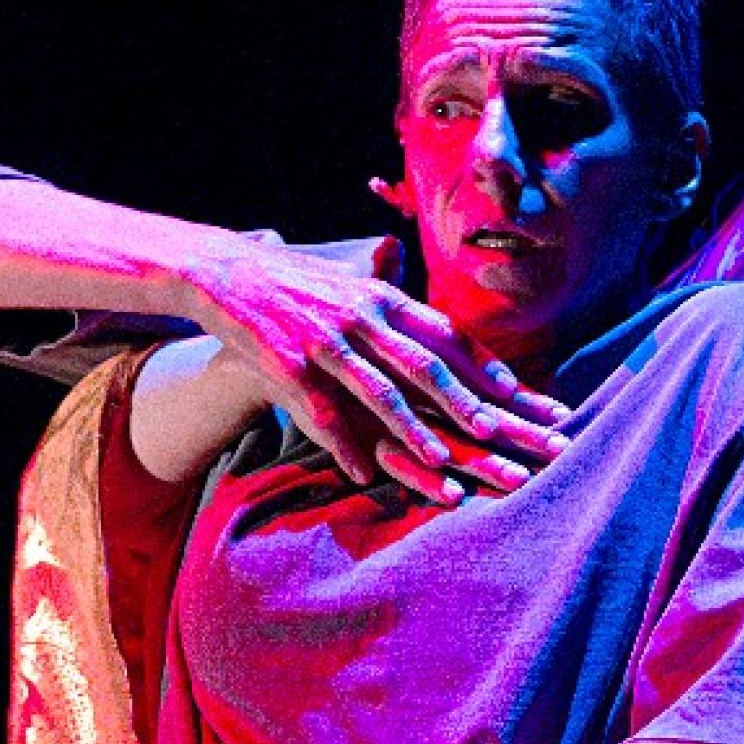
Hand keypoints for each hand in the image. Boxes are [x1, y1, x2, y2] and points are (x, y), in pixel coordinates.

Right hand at [181, 236, 569, 495]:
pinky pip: (321, 409)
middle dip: (465, 402)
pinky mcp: (288, 362)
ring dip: (412, 428)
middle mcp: (361, 315)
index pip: (445, 334)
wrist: (224, 271)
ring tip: (440, 461)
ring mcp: (325, 340)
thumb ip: (392, 302)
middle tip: (502, 434)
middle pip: (424, 364)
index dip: (483, 365)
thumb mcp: (349, 282)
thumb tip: (438, 320)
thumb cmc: (294, 283)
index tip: (519, 393)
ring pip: (378, 389)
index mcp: (383, 297)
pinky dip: (343, 442)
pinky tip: (360, 472)